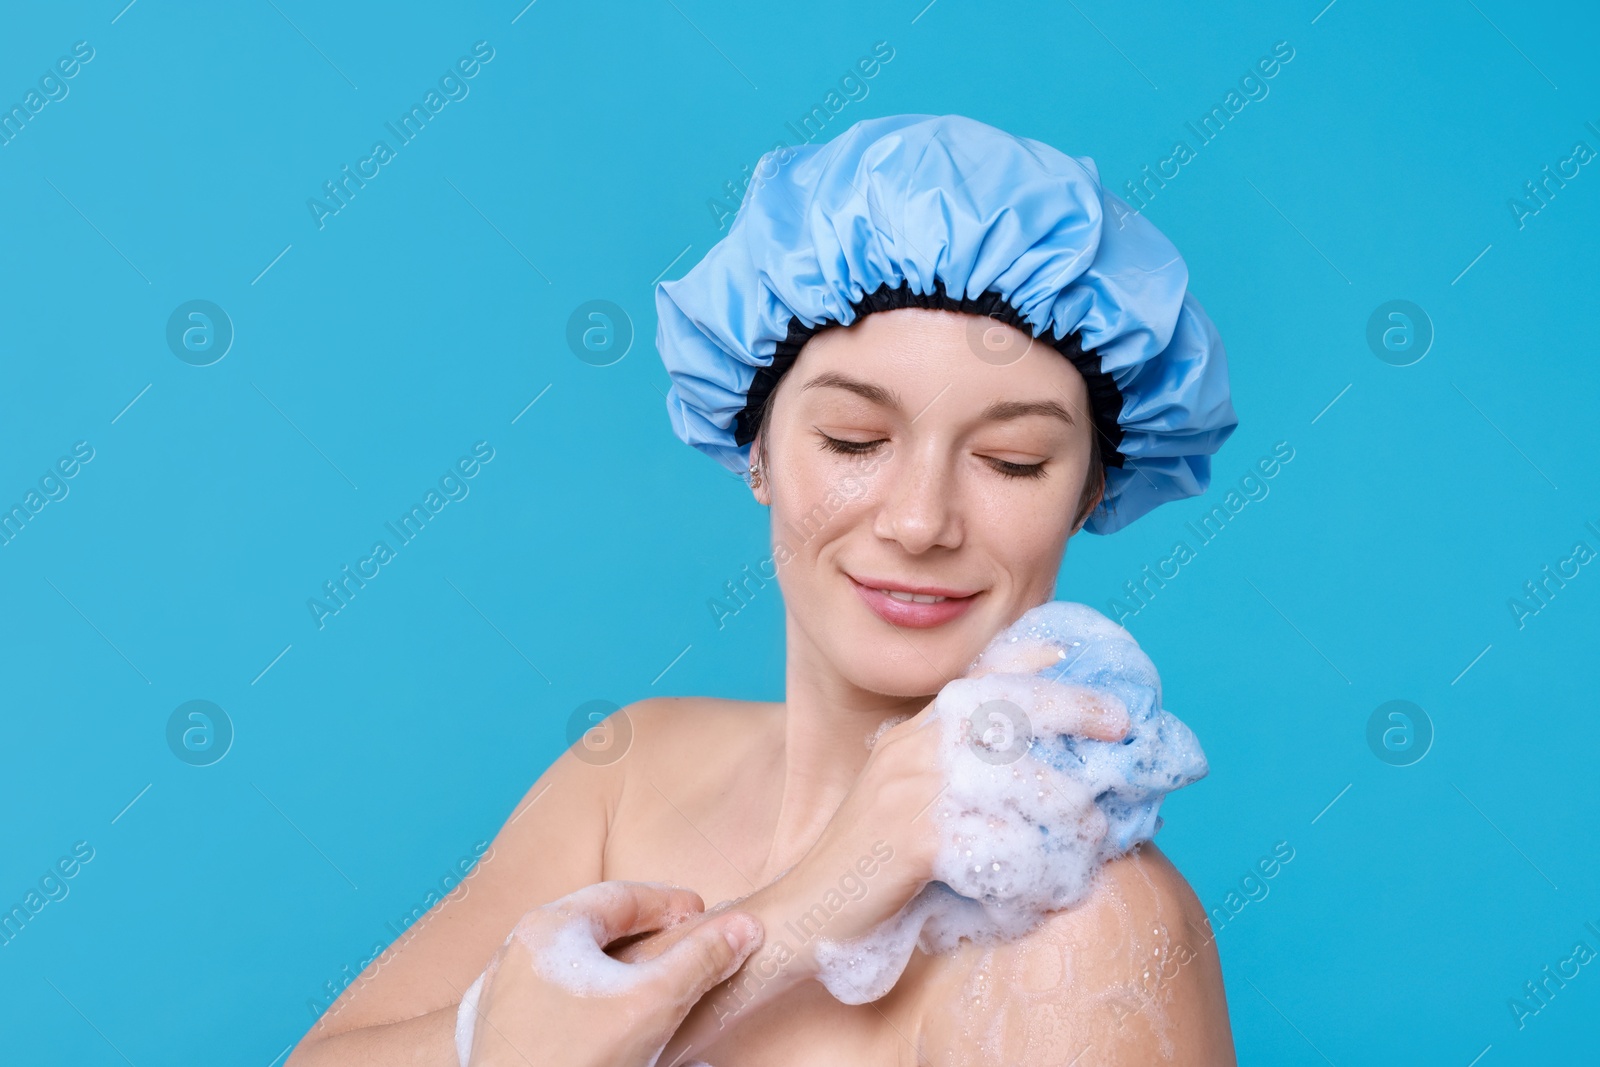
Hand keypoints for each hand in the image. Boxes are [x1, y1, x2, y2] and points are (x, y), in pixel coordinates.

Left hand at [459, 881, 761, 1066]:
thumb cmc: (578, 1060)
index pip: (622, 895)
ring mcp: (503, 989)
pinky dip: (589, 992)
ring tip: (650, 980)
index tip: (701, 915)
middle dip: (644, 931)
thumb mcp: (654, 1004)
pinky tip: (608, 1014)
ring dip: (616, 963)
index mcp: (550, 926)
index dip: (669, 902)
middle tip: (683, 942)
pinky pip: (553, 992)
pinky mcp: (500, 1027)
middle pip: (596, 924)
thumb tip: (743, 927)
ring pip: (573, 959)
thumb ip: (701, 960)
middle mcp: (520, 948)